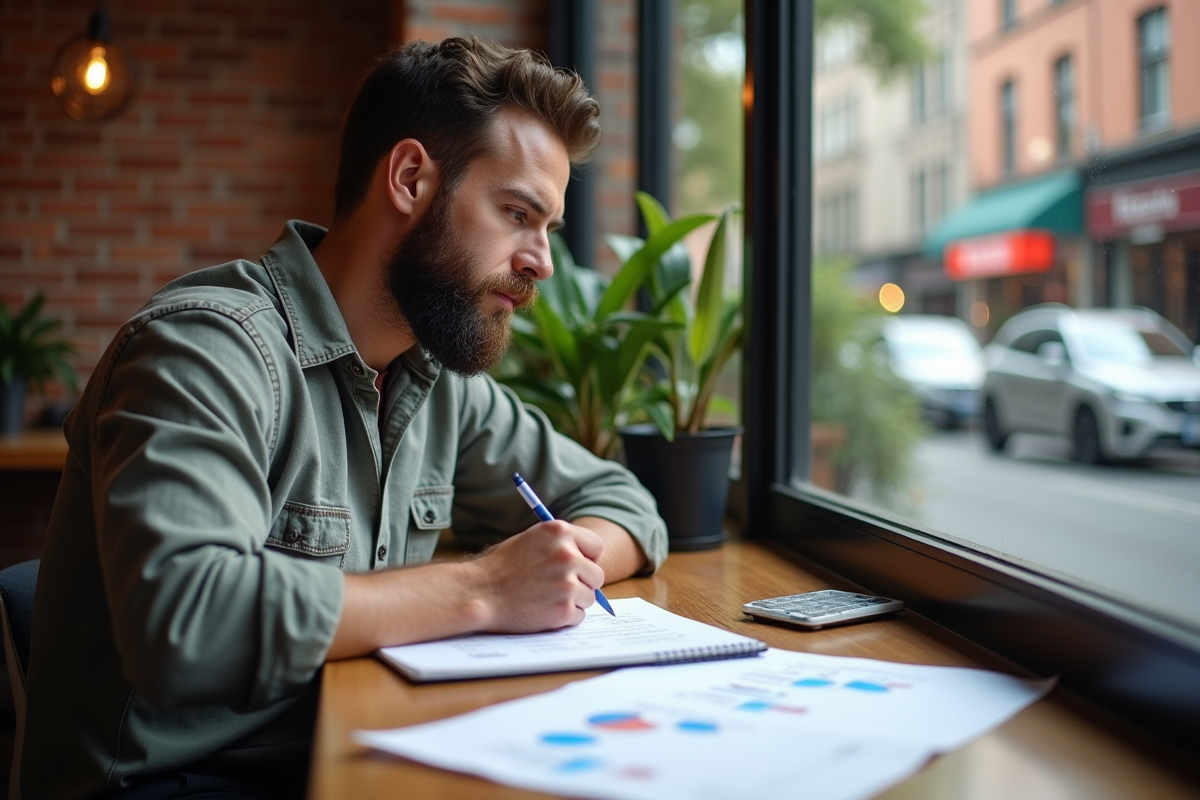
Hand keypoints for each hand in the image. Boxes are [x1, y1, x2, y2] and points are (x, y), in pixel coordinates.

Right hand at [471, 520, 605, 633]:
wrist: (478, 593)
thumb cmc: (500, 567)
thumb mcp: (531, 540)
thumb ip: (560, 544)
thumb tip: (587, 559)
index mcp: (559, 532)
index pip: (596, 546)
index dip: (587, 558)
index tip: (577, 566)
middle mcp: (567, 555)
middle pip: (597, 575)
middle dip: (583, 582)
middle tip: (559, 587)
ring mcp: (566, 584)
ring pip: (589, 597)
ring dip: (573, 601)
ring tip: (545, 598)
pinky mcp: (563, 610)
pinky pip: (579, 616)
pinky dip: (565, 617)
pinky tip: (542, 610)